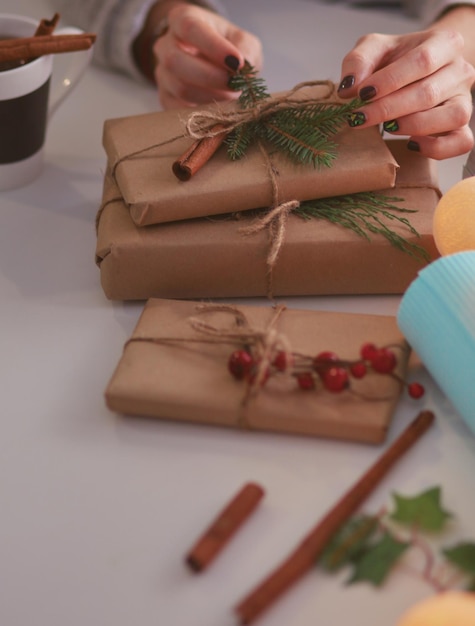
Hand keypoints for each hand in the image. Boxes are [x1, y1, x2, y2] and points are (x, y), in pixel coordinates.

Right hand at [153, 4, 262, 108]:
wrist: (215, 64)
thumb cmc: (229, 47)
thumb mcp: (243, 41)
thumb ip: (245, 50)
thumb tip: (243, 68)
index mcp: (182, 19)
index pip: (190, 28)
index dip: (213, 47)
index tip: (236, 63)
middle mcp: (165, 45)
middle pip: (176, 61)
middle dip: (210, 77)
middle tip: (235, 86)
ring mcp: (162, 72)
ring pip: (179, 88)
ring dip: (209, 97)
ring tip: (231, 96)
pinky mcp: (165, 97)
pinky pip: (178, 109)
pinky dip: (201, 112)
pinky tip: (218, 108)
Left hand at [337, 29, 474, 159]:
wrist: (420, 69)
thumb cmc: (398, 59)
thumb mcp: (375, 48)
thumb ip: (359, 61)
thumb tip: (349, 88)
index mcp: (444, 42)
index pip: (422, 60)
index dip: (390, 80)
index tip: (362, 94)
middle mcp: (460, 70)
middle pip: (429, 93)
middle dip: (389, 109)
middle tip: (360, 117)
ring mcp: (464, 100)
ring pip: (452, 117)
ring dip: (413, 127)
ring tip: (386, 127)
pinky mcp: (462, 126)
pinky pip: (461, 142)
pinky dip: (437, 148)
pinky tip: (411, 144)